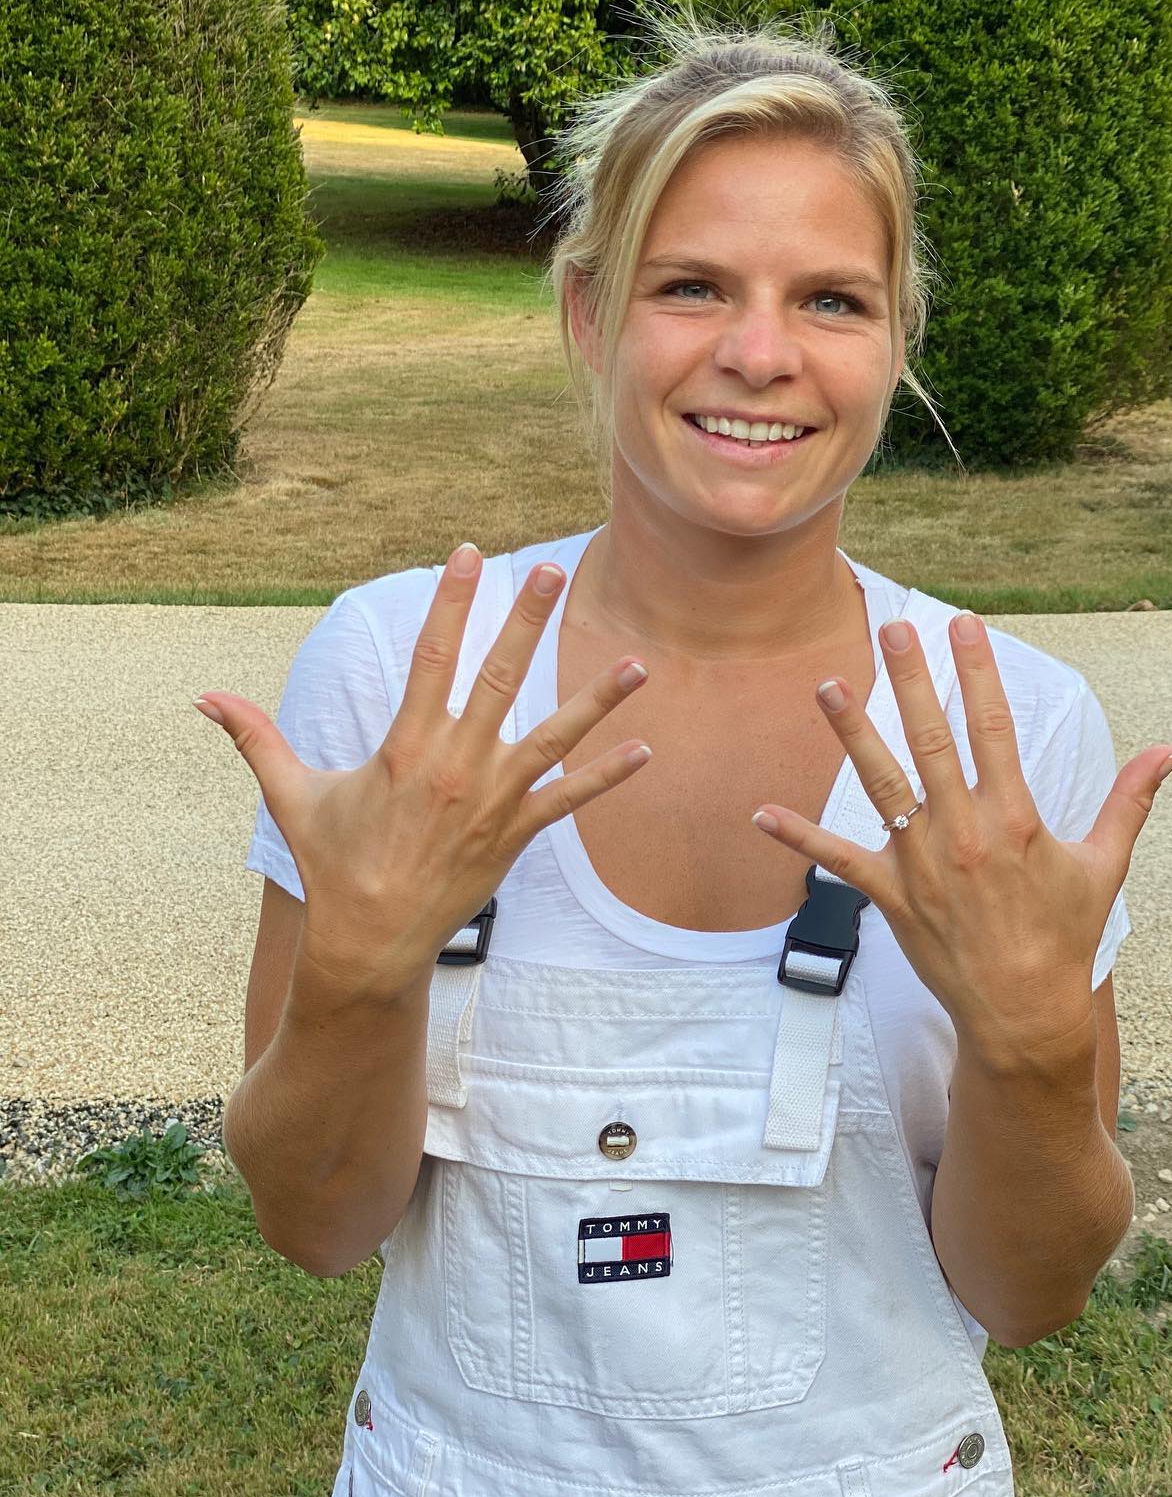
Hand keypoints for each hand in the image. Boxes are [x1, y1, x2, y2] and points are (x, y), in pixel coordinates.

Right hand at [194, 545, 651, 999]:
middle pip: (500, 677)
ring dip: (597, 699)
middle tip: (553, 571)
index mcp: (406, 745)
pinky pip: (569, 801)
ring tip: (638, 662)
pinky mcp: (516, 834)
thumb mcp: (292, 795)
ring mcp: (492, 800)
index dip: (451, 601)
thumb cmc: (334, 863)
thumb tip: (202, 698)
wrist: (369, 942)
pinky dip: (607, 777)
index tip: (468, 554)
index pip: (432, 655)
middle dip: (527, 620)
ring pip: (553, 736)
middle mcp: (455, 765)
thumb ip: (256, 738)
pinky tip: (645, 751)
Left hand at [750, 613, 1171, 1062]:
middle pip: (932, 740)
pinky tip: (761, 813)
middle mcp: (965, 833)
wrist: (1024, 1013)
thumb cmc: (1064, 937)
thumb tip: (1169, 752)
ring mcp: (923, 864)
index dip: (978, 672)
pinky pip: (839, 861)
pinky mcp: (892, 896)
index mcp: (1015, 819)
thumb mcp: (1104, 866)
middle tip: (891, 628)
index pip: (994, 727)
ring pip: (881, 785)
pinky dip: (799, 838)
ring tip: (827, 684)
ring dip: (852, 733)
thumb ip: (1129, 802)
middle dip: (910, 680)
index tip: (966, 625)